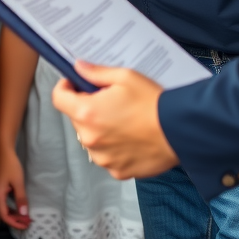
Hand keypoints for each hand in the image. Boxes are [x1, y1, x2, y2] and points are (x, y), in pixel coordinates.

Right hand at [0, 144, 30, 229]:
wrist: (5, 152)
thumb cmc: (11, 166)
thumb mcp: (18, 182)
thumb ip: (20, 198)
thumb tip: (23, 214)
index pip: (4, 216)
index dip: (14, 223)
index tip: (25, 225)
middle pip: (3, 214)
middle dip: (15, 220)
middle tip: (28, 223)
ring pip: (4, 209)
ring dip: (14, 215)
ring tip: (25, 218)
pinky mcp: (0, 189)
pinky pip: (5, 203)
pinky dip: (12, 208)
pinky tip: (20, 209)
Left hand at [51, 61, 177, 179]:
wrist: (180, 131)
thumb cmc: (153, 102)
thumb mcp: (125, 77)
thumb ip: (95, 72)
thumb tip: (78, 67)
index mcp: (87, 112)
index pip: (58, 98)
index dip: (65, 88)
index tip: (75, 84)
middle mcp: (90, 138)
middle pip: (76, 118)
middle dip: (87, 108)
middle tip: (109, 100)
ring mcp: (102, 158)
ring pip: (91, 138)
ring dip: (99, 129)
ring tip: (123, 121)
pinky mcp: (117, 170)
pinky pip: (107, 156)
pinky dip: (114, 147)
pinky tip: (131, 138)